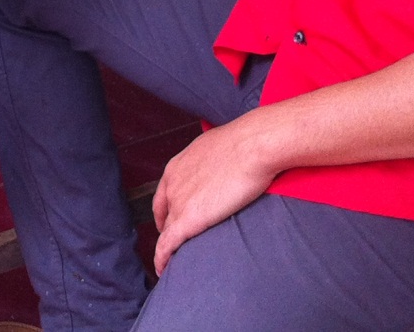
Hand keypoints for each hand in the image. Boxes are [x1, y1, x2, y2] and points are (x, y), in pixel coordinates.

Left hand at [150, 113, 281, 272]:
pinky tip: (163, 269)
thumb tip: (226, 163)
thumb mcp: (217, 147)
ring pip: (167, 231)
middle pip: (164, 213)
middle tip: (174, 243)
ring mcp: (178, 201)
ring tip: (172, 263)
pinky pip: (168, 244)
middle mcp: (172, 184)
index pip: (164, 194)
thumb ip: (212, 161)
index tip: (169, 221)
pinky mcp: (188, 219)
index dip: (165, 210)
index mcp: (177, 166)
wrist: (251, 147)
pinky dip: (162, 258)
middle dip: (167, 228)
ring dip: (168, 247)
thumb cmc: (244, 144)